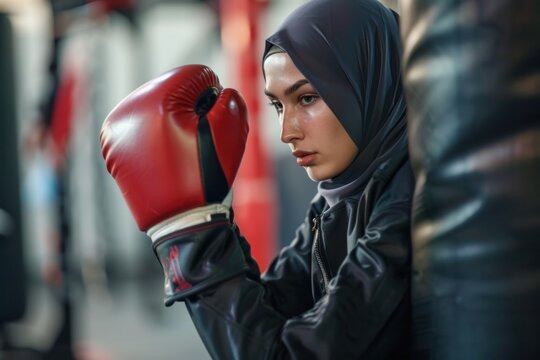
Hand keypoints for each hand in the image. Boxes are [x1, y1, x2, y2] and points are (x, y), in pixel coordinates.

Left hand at [100, 65, 249, 303]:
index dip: (213, 93)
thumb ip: (230, 99)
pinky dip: (156, 132)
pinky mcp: (112, 146)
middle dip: (191, 105)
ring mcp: (115, 130)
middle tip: (199, 136)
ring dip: (173, 117)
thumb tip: (219, 90)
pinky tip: (167, 152)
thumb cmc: (206, 178)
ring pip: (155, 105)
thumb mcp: (230, 134)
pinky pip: (140, 125)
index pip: (194, 75)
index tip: (215, 117)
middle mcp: (127, 110)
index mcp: (155, 101)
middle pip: (171, 88)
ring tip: (183, 147)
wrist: (180, 222)